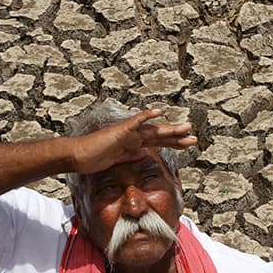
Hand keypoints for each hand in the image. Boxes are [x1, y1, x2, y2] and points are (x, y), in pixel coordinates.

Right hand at [70, 108, 196, 174]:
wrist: (78, 156)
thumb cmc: (94, 158)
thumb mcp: (118, 159)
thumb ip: (131, 154)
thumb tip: (144, 152)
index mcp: (133, 143)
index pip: (157, 142)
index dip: (173, 143)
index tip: (188, 144)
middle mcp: (133, 135)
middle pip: (159, 136)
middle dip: (177, 137)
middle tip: (194, 137)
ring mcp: (127, 132)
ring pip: (152, 130)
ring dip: (170, 129)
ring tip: (186, 127)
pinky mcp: (119, 131)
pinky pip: (134, 123)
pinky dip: (145, 117)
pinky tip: (157, 113)